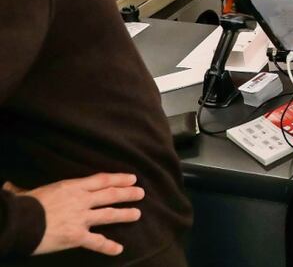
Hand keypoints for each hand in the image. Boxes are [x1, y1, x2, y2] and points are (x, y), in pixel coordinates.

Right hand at [3, 173, 143, 256]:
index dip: (119, 179)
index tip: (131, 178)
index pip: (101, 180)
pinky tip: (118, 249)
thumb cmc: (24, 205)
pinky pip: (96, 242)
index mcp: (72, 187)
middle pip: (110, 195)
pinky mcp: (76, 236)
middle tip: (140, 193)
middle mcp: (81, 201)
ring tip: (137, 214)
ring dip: (124, 214)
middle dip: (127, 194)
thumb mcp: (37, 191)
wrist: (18, 222)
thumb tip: (15, 186)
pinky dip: (108, 246)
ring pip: (108, 215)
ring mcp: (80, 219)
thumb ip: (42, 190)